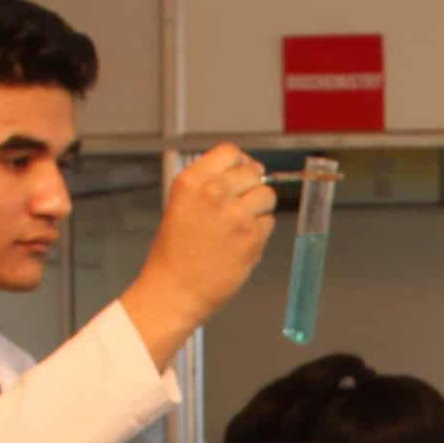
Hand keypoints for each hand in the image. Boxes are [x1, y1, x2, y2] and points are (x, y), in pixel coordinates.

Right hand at [121, 145, 279, 358]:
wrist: (174, 290)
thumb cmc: (176, 252)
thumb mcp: (183, 203)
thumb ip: (210, 184)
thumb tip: (246, 170)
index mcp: (192, 180)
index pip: (230, 152)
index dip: (241, 163)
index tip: (243, 174)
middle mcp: (213, 192)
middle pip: (253, 172)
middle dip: (252, 187)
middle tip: (242, 206)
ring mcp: (235, 214)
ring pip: (267, 195)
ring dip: (260, 209)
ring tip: (240, 226)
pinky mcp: (251, 237)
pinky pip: (269, 222)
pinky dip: (260, 232)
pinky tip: (240, 243)